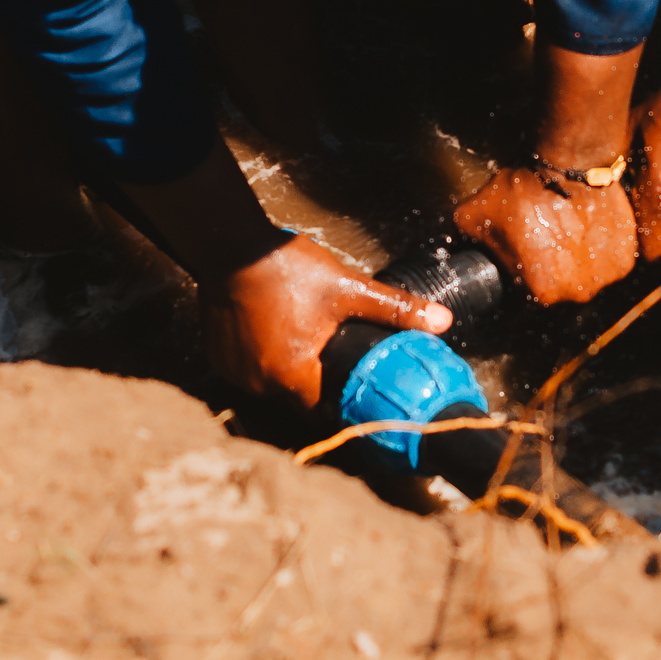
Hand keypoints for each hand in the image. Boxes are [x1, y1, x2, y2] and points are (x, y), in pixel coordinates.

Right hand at [201, 235, 451, 407]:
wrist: (231, 246)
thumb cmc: (288, 270)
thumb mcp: (348, 288)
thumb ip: (396, 310)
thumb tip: (443, 321)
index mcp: (292, 376)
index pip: (321, 413)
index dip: (340, 405)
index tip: (354, 393)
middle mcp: (259, 384)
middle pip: (297, 397)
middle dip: (316, 382)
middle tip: (333, 357)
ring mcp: (234, 372)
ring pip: (271, 383)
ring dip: (288, 370)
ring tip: (305, 342)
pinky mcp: (218, 358)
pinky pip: (247, 370)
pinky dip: (262, 359)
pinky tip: (275, 335)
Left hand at [453, 168, 636, 303]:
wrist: (568, 163)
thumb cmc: (524, 190)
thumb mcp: (474, 217)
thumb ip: (465, 242)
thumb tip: (457, 250)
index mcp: (542, 292)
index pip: (525, 302)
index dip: (518, 282)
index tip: (519, 263)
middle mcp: (577, 292)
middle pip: (558, 292)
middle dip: (548, 273)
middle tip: (542, 244)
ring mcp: (606, 276)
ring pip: (585, 279)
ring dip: (576, 264)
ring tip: (565, 235)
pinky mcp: (625, 257)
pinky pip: (607, 263)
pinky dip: (598, 252)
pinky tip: (585, 230)